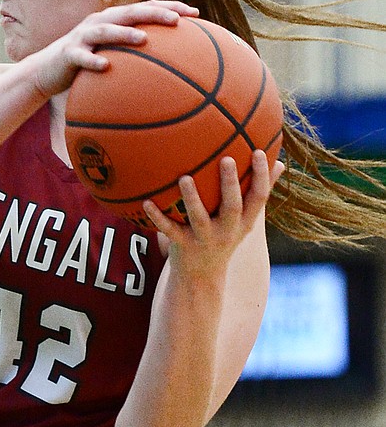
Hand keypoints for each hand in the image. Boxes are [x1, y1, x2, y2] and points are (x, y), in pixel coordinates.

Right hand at [27, 0, 199, 98]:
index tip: (195, 13)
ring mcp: (82, 37)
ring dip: (124, 33)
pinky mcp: (68, 55)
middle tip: (177, 20)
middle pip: (129, 13)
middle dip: (153, 14)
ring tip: (143, 39)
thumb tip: (172, 65)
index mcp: (112, 20)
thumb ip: (135, 53)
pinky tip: (106, 67)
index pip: (144, 8)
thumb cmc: (85, 63)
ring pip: (105, 31)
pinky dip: (93, 61)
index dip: (169, 8)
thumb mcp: (111, 53)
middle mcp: (99, 23)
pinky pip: (81, 57)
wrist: (45, 71)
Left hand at [143, 150, 285, 276]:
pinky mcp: (183, 246)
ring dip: (192, 198)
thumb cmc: (224, 236)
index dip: (261, 175)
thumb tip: (280, 162)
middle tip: (226, 159)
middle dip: (230, 183)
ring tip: (185, 178)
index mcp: (244, 222)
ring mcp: (204, 239)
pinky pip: (168, 230)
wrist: (202, 276)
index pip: (259, 197)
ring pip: (199, 217)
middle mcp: (227, 231)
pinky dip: (157, 217)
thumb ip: (259, 192)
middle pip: (232, 206)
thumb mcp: (245, 220)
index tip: (258, 151)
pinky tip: (146, 202)